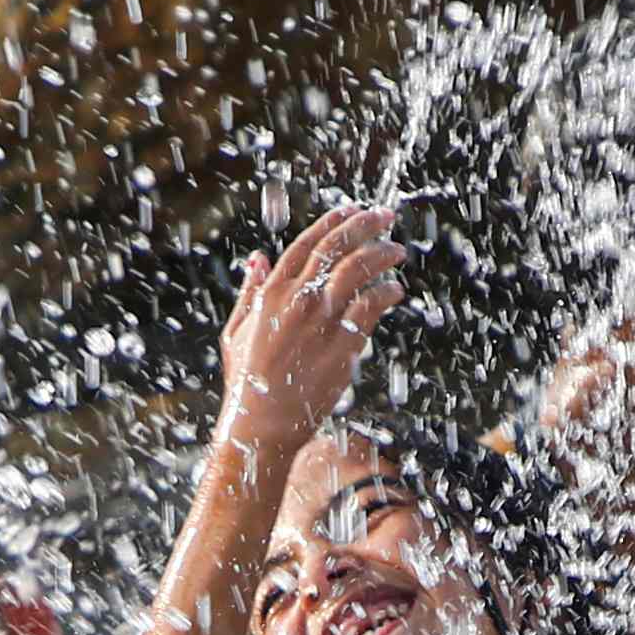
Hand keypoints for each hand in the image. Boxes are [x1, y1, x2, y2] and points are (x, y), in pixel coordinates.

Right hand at [216, 202, 403, 458]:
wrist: (261, 425)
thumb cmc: (247, 381)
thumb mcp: (237, 331)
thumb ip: (250, 292)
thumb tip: (258, 258)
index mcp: (271, 292)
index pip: (308, 243)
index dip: (334, 221)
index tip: (354, 209)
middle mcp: (297, 299)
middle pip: (338, 247)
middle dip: (366, 224)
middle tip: (386, 216)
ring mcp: (321, 320)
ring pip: (360, 269)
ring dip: (383, 254)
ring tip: (397, 251)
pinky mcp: (343, 344)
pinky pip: (373, 306)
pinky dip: (388, 292)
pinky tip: (396, 290)